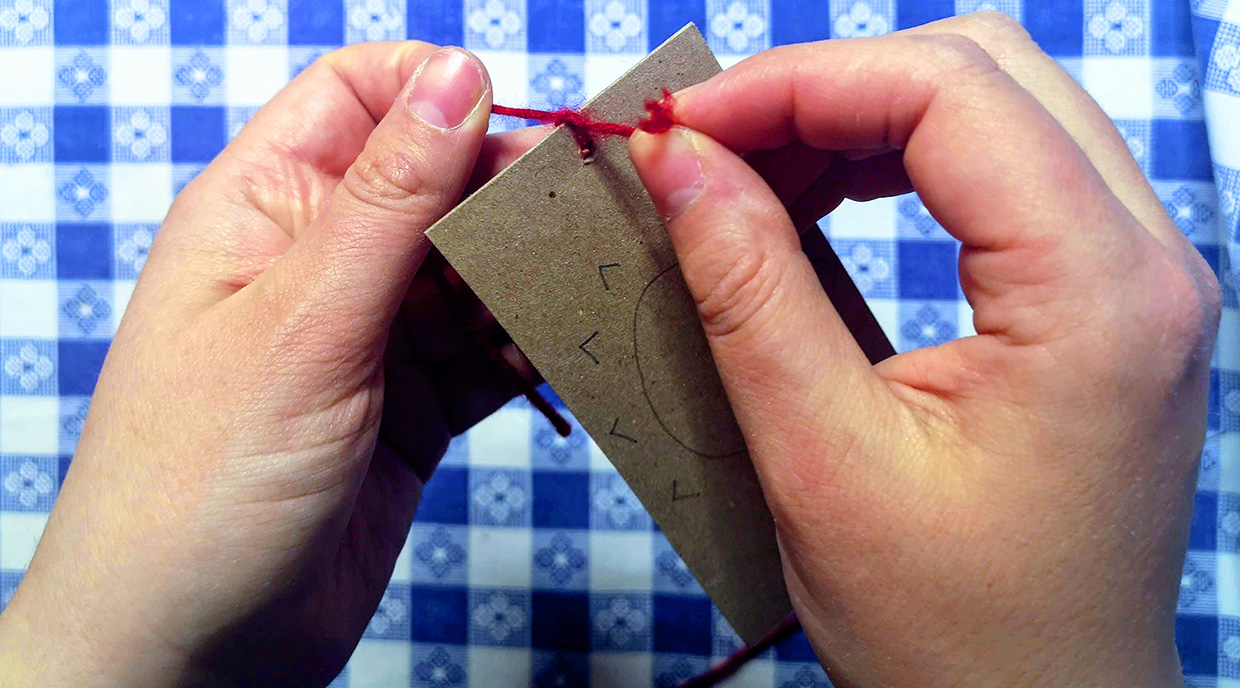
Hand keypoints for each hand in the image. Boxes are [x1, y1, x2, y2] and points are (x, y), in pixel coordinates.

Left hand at [0, 42, 541, 685]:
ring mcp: (366, 339)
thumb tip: (457, 75)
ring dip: (529, 278)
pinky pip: (485, 351)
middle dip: (509, 194)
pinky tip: (564, 351)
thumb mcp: (301, 325)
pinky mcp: (408, 406)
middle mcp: (316, 263)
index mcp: (261, 210)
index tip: (524, 126)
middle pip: (436, 183)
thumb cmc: (196, 487)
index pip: (358, 97)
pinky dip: (527, 349)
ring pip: (470, 271)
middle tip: (585, 220)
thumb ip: (390, 201)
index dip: (440, 92)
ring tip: (588, 290)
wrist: (189, 652)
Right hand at [630, 13, 1219, 687]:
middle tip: (706, 143)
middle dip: (826, 87)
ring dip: (860, 119)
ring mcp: (1137, 278)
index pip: (947, 93)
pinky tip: (818, 203)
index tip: (681, 123)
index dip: (797, 83)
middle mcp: (1146, 261)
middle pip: (983, 72)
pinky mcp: (1104, 303)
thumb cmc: (952, 633)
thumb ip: (748, 288)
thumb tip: (679, 158)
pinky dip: (899, 166)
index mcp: (1098, 295)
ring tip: (749, 172)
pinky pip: (1003, 175)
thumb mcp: (822, 460)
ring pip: (995, 110)